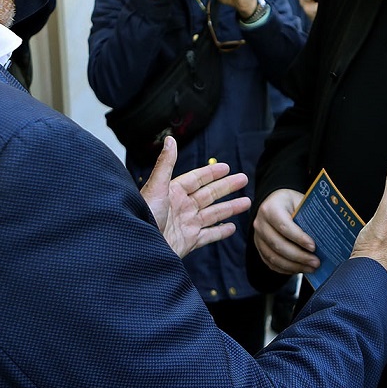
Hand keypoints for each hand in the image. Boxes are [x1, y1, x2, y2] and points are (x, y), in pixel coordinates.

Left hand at [140, 137, 249, 258]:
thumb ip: (166, 163)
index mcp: (173, 193)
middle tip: (243, 179)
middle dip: (227, 187)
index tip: (226, 167)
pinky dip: (221, 232)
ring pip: (213, 214)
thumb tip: (170, 139)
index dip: (211, 173)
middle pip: (209, 195)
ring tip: (246, 202)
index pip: (196, 179)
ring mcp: (185, 225)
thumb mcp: (155, 187)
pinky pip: (208, 236)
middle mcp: (181, 207)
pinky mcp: (188, 242)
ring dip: (230, 208)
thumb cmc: (143, 217)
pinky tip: (232, 228)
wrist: (140, 248)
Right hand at [253, 188, 316, 275]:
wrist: (275, 203)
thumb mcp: (301, 202)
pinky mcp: (259, 248)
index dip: (299, 238)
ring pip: (274, 257)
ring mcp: (258, 238)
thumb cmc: (292, 203)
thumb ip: (310, 216)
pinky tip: (299, 269)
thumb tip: (330, 232)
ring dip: (294, 266)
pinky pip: (271, 263)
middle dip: (299, 256)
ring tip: (311, 268)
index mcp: (271, 208)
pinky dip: (286, 269)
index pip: (284, 226)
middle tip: (316, 262)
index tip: (313, 247)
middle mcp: (260, 224)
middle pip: (278, 245)